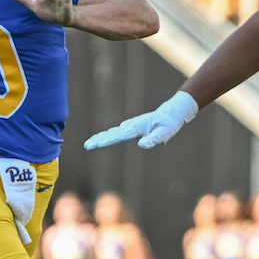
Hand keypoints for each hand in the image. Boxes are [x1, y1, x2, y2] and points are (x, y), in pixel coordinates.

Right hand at [84, 91, 198, 149]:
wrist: (172, 113)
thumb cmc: (169, 123)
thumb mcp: (165, 133)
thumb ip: (153, 139)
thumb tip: (140, 145)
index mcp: (137, 127)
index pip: (118, 136)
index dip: (105, 141)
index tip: (94, 144)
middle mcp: (132, 126)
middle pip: (112, 134)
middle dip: (99, 139)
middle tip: (86, 145)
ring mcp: (132, 126)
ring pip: (114, 133)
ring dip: (102, 138)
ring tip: (90, 143)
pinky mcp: (133, 128)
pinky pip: (118, 133)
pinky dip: (109, 136)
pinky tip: (103, 139)